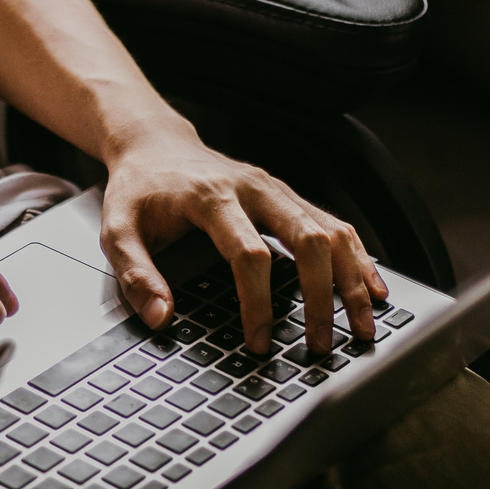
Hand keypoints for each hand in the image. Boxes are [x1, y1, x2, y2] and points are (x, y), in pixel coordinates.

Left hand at [100, 128, 387, 355]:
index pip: (248, 254)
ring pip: (332, 230)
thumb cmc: (138, 190)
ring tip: (361, 327)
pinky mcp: (291, 197)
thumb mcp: (117, 230)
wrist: (154, 144)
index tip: (258, 341)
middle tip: (320, 344)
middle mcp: (255, 189)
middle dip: (321, 295)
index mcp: (212, 198)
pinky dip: (359, 258)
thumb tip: (161, 319)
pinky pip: (336, 224)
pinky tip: (372, 290)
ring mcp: (279, 190)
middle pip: (308, 238)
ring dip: (351, 280)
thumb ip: (135, 275)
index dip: (257, 302)